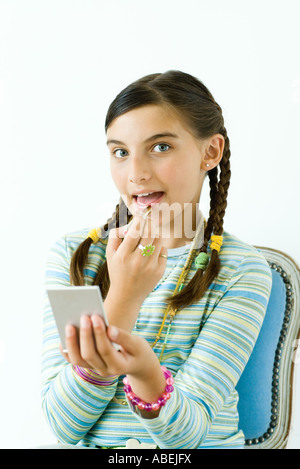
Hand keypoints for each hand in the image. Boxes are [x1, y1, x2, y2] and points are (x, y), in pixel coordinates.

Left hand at [62, 315, 163, 385]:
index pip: (105, 350)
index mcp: (118, 366)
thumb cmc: (138, 351)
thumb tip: (109, 328)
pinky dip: (66, 349)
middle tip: (84, 316)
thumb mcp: (137, 344)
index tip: (96, 316)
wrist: (138, 365)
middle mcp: (104, 370)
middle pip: (88, 355)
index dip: (99, 333)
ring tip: (70, 324)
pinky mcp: (89, 365)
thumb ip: (124, 337)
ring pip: (77, 360)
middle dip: (85, 335)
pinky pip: (73, 359)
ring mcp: (95, 369)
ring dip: (71, 342)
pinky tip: (64, 335)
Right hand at [104, 213, 166, 329]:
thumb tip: (128, 224)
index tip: (140, 217)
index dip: (139, 220)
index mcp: (123, 255)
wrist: (127, 295)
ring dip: (154, 235)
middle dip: (148, 226)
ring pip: (158, 240)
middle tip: (146, 225)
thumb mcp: (110, 254)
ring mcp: (150, 266)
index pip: (135, 231)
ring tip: (148, 239)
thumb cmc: (117, 271)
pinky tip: (151, 253)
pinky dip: (158, 248)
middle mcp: (137, 260)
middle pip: (150, 233)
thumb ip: (115, 235)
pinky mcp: (159, 270)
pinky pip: (163, 251)